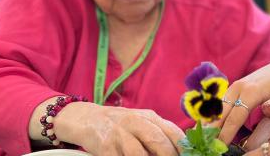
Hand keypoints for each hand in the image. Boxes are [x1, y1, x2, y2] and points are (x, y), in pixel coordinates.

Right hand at [56, 103, 184, 155]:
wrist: (87, 118)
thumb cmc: (121, 125)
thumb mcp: (142, 123)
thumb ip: (159, 134)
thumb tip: (179, 151)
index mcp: (150, 117)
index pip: (173, 132)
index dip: (183, 147)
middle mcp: (135, 122)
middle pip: (158, 141)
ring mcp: (119, 134)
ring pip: (138, 154)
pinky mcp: (105, 146)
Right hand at [216, 61, 269, 143]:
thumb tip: (267, 110)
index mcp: (252, 91)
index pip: (235, 116)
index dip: (227, 132)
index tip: (221, 146)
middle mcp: (238, 88)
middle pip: (220, 111)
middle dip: (213, 129)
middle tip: (208, 144)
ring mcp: (233, 88)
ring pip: (216, 108)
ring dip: (210, 123)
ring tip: (205, 138)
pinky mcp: (232, 90)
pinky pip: (219, 105)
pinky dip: (213, 116)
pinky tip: (210, 128)